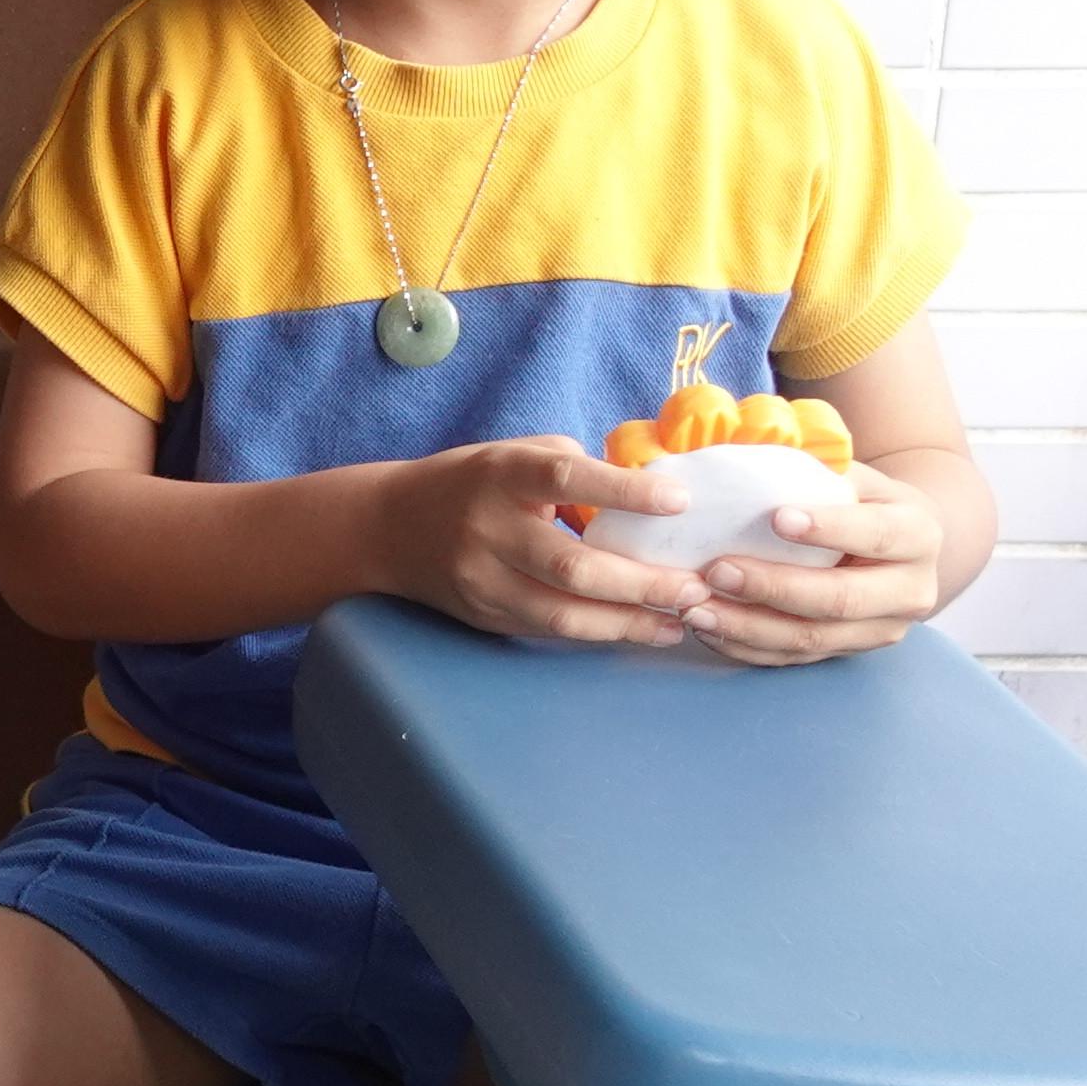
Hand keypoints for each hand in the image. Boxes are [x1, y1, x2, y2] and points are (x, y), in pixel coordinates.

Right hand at [379, 438, 707, 648]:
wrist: (389, 527)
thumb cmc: (472, 482)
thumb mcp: (516, 454)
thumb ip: (575, 468)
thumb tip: (647, 494)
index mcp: (501, 475)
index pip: (567, 479)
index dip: (625, 491)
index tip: (680, 501)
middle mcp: (488, 529)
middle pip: (573, 566)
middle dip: (643, 582)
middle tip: (697, 587)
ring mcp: (482, 579)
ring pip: (563, 613)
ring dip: (630, 622)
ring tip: (681, 620)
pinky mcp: (484, 615)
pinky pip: (551, 630)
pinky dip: (601, 632)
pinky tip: (641, 628)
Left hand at [678, 467, 944, 664]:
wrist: (902, 548)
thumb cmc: (864, 501)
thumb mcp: (857, 476)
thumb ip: (817, 468)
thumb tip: (743, 452)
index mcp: (918, 534)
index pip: (875, 534)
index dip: (828, 529)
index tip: (776, 517)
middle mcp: (910, 591)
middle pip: (840, 599)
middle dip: (774, 588)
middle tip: (717, 570)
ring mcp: (880, 630)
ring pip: (812, 639)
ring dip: (747, 626)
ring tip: (695, 607)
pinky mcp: (847, 653)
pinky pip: (792, 659)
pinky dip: (746, 646)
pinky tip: (706, 628)